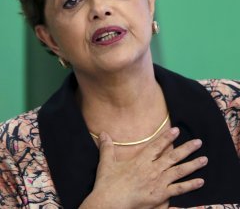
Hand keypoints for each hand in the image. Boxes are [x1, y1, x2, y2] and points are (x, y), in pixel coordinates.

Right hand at [82, 128, 206, 208]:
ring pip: (179, 171)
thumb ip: (106, 147)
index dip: (167, 137)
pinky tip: (200, 181)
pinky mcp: (160, 196)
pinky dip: (190, 185)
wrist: (109, 203)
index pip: (157, 145)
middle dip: (187, 148)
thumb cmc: (107, 183)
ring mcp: (158, 182)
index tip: (177, 130)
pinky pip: (178, 189)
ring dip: (192, 164)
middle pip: (173, 156)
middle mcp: (152, 169)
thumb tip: (102, 133)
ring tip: (204, 159)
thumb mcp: (106, 162)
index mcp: (141, 160)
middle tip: (198, 142)